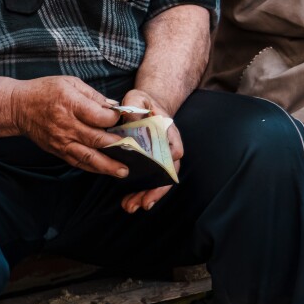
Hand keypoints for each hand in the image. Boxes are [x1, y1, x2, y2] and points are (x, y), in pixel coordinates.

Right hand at [7, 76, 127, 178]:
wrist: (18, 106)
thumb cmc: (45, 91)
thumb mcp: (69, 83)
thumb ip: (93, 96)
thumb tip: (114, 108)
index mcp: (70, 104)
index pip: (100, 116)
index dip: (115, 118)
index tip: (124, 118)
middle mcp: (66, 125)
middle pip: (97, 139)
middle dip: (119, 145)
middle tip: (136, 150)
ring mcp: (61, 140)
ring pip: (88, 156)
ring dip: (108, 165)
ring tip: (124, 171)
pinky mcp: (57, 150)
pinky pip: (77, 162)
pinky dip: (92, 167)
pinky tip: (105, 170)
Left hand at [117, 87, 181, 213]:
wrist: (144, 107)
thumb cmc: (141, 102)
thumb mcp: (136, 97)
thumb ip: (134, 104)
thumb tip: (130, 117)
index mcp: (168, 131)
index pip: (174, 149)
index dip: (168, 162)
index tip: (160, 172)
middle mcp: (168, 148)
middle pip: (168, 173)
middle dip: (157, 189)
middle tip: (144, 203)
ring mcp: (160, 159)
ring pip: (159, 182)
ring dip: (147, 196)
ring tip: (131, 207)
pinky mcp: (150, 165)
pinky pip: (149, 181)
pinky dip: (140, 192)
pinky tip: (129, 202)